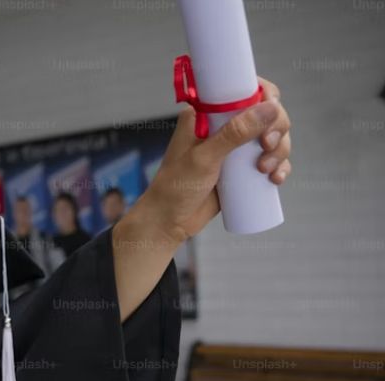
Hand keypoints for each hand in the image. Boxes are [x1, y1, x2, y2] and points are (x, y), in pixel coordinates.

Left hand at [141, 76, 291, 243]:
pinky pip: (270, 160)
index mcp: (205, 114)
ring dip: (279, 151)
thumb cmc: (176, 186)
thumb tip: (270, 108)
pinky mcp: (242, 168)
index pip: (244, 90)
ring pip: (272, 138)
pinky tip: (276, 179)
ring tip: (266, 171)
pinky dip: (279, 167)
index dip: (266, 96)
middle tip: (266, 147)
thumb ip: (234, 133)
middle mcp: (222, 126)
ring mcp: (233, 147)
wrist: (169, 221)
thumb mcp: (204, 158)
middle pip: (266, 113)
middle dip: (276, 129)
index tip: (272, 112)